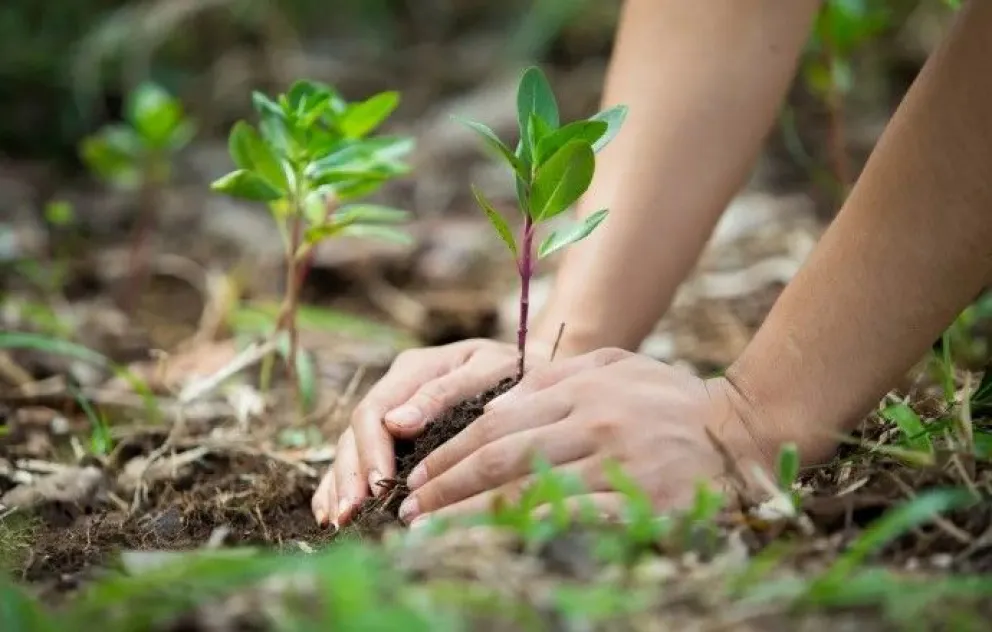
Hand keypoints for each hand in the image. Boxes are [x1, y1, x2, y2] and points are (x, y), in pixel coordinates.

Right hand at [311, 338, 553, 528]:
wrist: (532, 369)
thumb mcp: (488, 371)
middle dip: (351, 475)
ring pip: (350, 447)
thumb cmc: (515, 371)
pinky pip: (359, 458)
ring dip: (340, 484)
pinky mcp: (395, 434)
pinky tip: (330, 513)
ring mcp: (392, 411)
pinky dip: (340, 483)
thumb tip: (396, 424)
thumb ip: (444, 393)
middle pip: (356, 432)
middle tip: (351, 513)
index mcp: (414, 369)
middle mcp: (396, 389)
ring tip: (338, 520)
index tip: (378, 485)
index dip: (371, 450)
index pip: (375, 410)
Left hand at [396, 348, 797, 525]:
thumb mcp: (615, 365)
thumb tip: (494, 404)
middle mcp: (594, 419)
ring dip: (470, 517)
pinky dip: (525, 534)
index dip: (450, 453)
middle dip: (445, 487)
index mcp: (582, 386)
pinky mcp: (641, 500)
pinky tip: (495, 548)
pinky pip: (571, 520)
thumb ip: (556, 379)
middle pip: (501, 457)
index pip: (497, 422)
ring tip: (431, 535)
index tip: (418, 477)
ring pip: (527, 491)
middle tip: (409, 511)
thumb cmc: (671, 398)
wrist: (745, 429)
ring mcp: (617, 460)